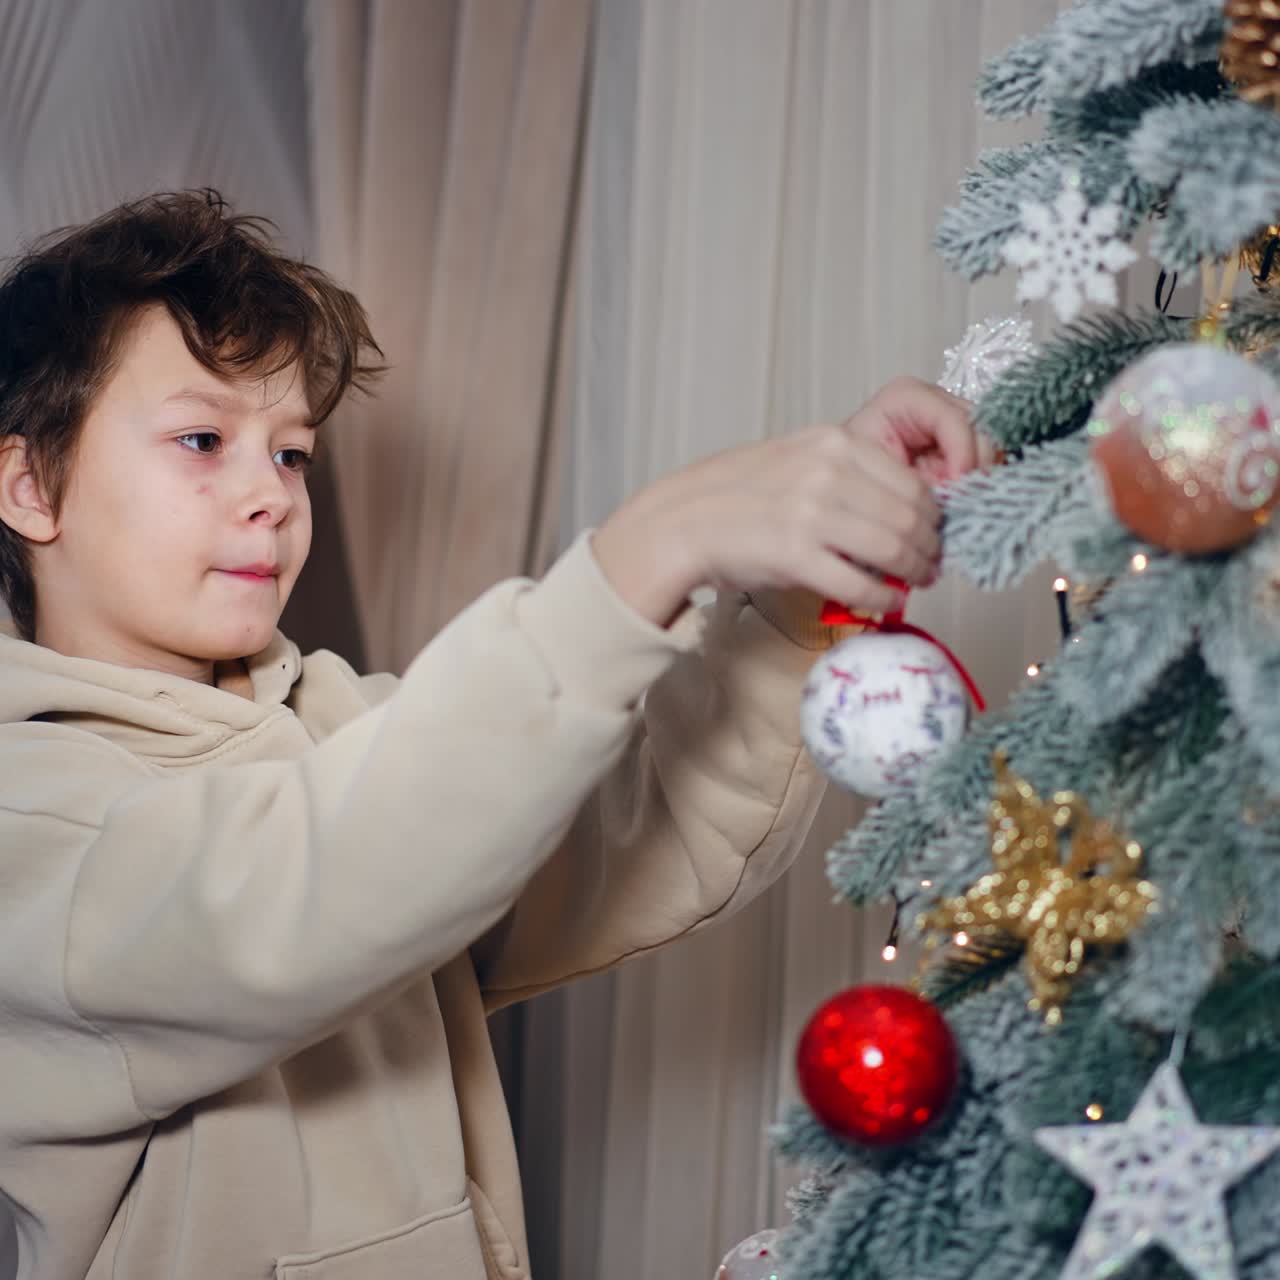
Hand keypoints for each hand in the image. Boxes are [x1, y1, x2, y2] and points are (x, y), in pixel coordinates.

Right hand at [591, 377, 983, 627]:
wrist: (682, 522)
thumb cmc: (737, 496)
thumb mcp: (797, 460)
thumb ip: (847, 474)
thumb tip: (904, 509)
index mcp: (832, 442)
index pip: (910, 481)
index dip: (932, 515)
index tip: (933, 534)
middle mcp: (827, 472)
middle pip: (910, 516)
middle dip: (929, 547)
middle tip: (931, 565)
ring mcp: (811, 514)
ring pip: (893, 549)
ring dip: (914, 572)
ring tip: (915, 583)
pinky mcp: (795, 556)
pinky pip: (860, 583)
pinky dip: (883, 598)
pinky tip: (887, 602)